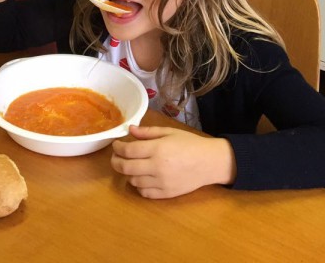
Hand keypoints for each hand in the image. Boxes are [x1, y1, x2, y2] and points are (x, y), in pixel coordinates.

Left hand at [110, 125, 236, 198]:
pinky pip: (144, 193)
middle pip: (125, 167)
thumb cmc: (189, 143)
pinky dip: (139, 186)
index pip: (128, 151)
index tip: (116, 144)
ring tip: (130, 165)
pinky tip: (141, 177)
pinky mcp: (166, 194)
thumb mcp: (169, 132)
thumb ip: (148, 132)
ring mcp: (161, 182)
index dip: (118, 147)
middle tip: (116, 157)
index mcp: (157, 149)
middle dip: (116, 161)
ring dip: (128, 173)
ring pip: (133, 181)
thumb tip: (130, 130)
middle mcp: (156, 167)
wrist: (209, 162)